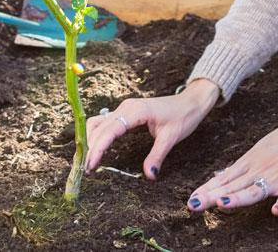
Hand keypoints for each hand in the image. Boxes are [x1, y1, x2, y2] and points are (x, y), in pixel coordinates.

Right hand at [86, 78, 219, 178]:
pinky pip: (106, 122)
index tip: (91, 165)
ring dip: (92, 140)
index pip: (109, 131)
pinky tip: (98, 148)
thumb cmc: (182, 116)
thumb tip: (149, 175)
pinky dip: (98, 135)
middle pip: (100, 127)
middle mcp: (126, 107)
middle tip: (87, 169)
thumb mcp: (171, 137)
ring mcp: (125, 108)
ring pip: (99, 122)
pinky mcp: (126, 112)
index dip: (98, 148)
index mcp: (136, 111)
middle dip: (91, 148)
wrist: (190, 102)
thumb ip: (158, 155)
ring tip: (90, 160)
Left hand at [188, 101, 277, 215]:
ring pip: (255, 190)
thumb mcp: (261, 148)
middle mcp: (261, 170)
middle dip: (212, 196)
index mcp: (252, 161)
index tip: (191, 198)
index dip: (207, 189)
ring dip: (239, 197)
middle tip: (194, 205)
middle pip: (234, 186)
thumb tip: (220, 176)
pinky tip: (276, 211)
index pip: (225, 178)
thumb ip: (241, 166)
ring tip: (223, 203)